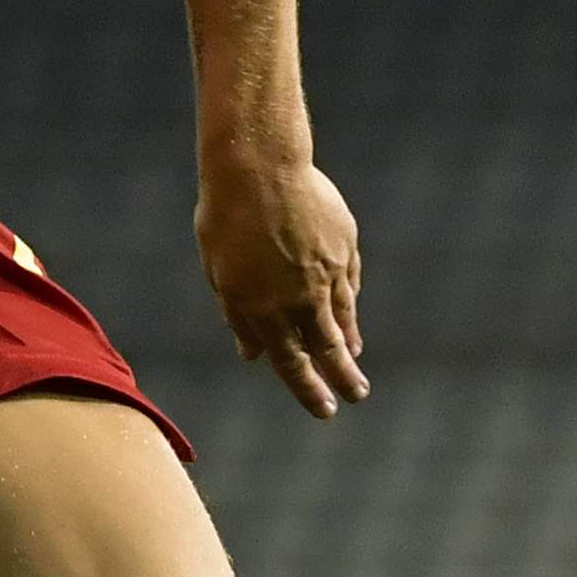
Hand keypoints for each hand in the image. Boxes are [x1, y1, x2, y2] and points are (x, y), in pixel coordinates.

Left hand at [199, 151, 366, 417]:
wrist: (259, 166)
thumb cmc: (225, 217)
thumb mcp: (220, 272)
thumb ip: (239, 316)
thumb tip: (252, 354)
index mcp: (261, 307)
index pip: (290, 363)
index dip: (307, 390)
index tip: (324, 410)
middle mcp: (298, 297)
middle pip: (326, 349)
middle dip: (342, 379)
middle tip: (355, 396)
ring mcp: (326, 272)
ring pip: (343, 319)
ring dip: (349, 345)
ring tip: (355, 363)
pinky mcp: (344, 247)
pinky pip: (349, 285)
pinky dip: (350, 306)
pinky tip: (351, 318)